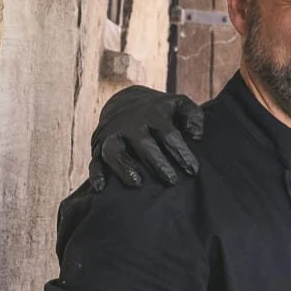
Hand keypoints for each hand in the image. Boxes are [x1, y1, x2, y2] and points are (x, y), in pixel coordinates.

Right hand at [90, 87, 204, 190]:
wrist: (125, 102)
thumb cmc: (161, 110)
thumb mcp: (180, 105)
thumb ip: (194, 116)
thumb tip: (196, 136)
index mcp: (153, 115)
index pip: (169, 134)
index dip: (181, 152)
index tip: (193, 170)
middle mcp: (131, 125)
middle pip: (143, 143)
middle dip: (157, 162)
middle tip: (172, 181)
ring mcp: (112, 135)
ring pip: (114, 150)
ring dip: (123, 166)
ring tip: (136, 183)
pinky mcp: (97, 147)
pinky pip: (94, 160)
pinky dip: (96, 174)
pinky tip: (100, 188)